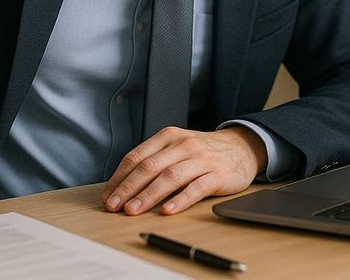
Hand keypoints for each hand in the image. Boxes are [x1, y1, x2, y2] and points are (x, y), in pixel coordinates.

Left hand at [100, 126, 265, 215]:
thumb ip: (154, 161)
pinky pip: (195, 188)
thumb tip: (123, 187)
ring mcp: (200, 159)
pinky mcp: (217, 174)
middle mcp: (182, 145)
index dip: (119, 177)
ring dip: (148, 196)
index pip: (136, 157)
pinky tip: (167, 211)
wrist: (242, 147)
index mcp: (168, 137)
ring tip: (133, 211)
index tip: (107, 196)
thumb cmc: (203, 152)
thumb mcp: (177, 148)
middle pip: (149, 167)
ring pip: (169, 177)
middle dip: (128, 188)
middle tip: (113, 206)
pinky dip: (179, 200)